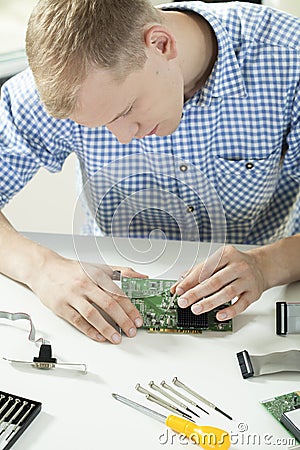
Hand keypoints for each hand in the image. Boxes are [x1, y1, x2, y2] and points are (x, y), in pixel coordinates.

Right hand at [29, 251, 146, 342]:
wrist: (44, 269)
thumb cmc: (72, 270)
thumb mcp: (98, 266)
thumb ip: (121, 272)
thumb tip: (143, 277)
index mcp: (97, 274)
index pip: (118, 293)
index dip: (130, 308)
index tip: (138, 319)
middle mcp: (85, 284)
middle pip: (108, 304)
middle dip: (122, 320)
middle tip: (131, 331)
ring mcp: (73, 296)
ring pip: (93, 314)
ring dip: (107, 328)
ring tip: (117, 338)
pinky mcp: (61, 307)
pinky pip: (77, 321)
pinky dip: (89, 330)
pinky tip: (99, 337)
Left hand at [171, 245, 266, 320]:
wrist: (260, 266)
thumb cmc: (234, 265)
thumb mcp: (216, 263)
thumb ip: (195, 273)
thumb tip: (177, 287)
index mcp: (226, 254)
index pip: (205, 269)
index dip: (190, 281)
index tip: (179, 291)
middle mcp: (238, 266)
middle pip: (215, 281)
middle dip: (197, 293)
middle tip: (184, 302)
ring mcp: (247, 279)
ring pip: (227, 293)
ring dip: (210, 302)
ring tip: (196, 309)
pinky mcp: (254, 293)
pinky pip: (242, 304)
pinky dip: (229, 311)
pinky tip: (219, 315)